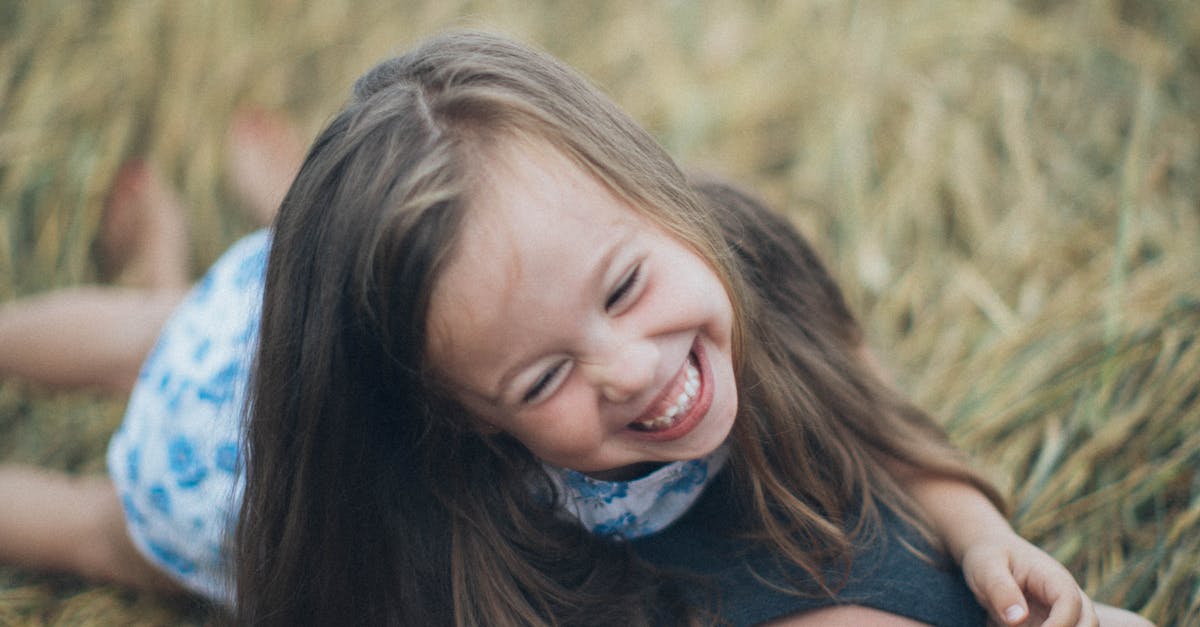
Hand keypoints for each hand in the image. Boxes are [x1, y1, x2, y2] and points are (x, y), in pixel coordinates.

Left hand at [960, 531, 1097, 625]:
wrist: (989, 552)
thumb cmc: (988, 556)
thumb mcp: (987, 568)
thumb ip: (1001, 590)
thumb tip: (1017, 619)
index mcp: (1053, 576)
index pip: (1070, 602)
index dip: (1059, 624)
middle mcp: (1064, 594)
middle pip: (1089, 621)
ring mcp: (1059, 610)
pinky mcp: (1049, 623)